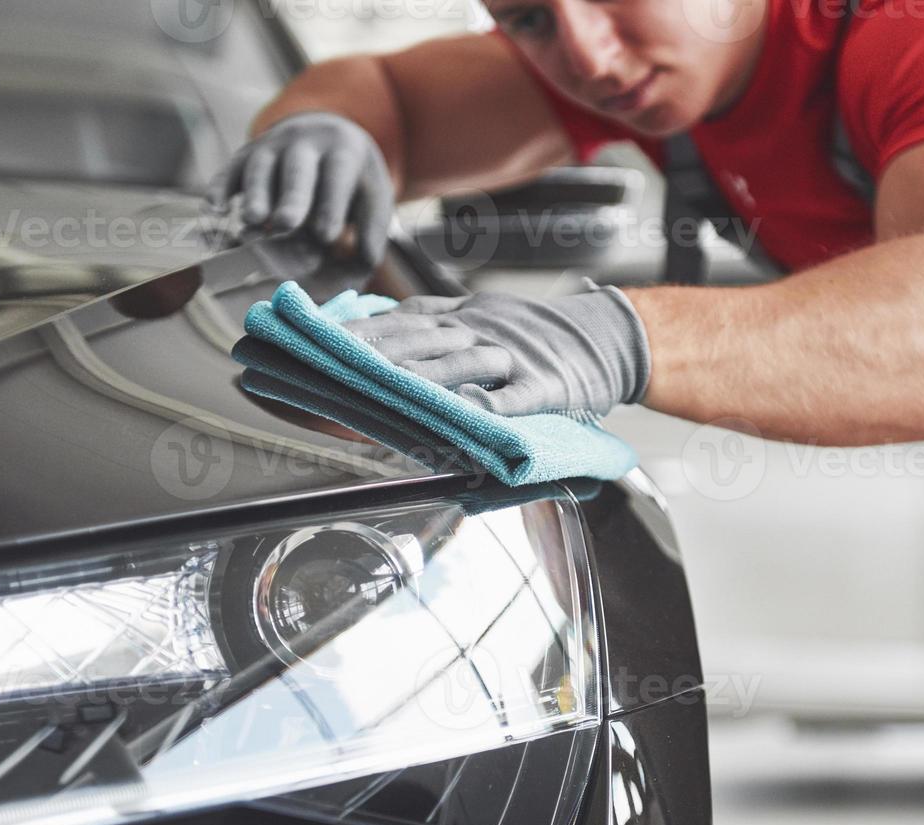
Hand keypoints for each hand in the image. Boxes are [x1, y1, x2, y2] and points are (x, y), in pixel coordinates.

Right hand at [207, 111, 393, 266]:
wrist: (325, 133)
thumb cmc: (352, 180)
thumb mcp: (373, 195)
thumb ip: (373, 229)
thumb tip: (366, 263)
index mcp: (342, 151)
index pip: (337, 175)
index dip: (331, 204)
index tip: (326, 236)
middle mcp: (304, 143)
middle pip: (297, 168)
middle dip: (292, 196)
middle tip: (287, 224)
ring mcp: (271, 146)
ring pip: (261, 166)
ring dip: (255, 193)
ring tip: (253, 222)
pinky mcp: (245, 155)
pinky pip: (230, 169)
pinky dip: (220, 186)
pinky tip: (214, 208)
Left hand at [338, 281, 651, 417]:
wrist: (606, 337)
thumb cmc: (535, 335)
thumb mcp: (480, 313)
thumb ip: (432, 318)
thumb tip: (373, 318)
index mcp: (461, 318)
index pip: (400, 321)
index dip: (359, 331)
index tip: (317, 340)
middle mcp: (479, 333)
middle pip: (420, 339)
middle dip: (375, 352)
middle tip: (331, 363)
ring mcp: (513, 359)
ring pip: (462, 365)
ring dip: (422, 376)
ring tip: (384, 387)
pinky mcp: (546, 386)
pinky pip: (517, 397)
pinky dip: (494, 403)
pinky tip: (470, 412)